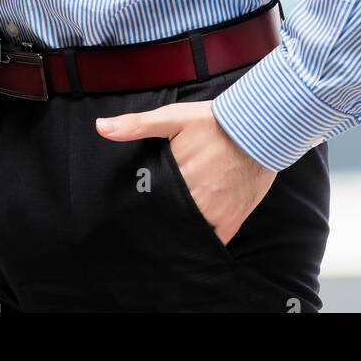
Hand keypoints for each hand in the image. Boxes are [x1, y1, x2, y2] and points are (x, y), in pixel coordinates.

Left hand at [95, 100, 275, 244]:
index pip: (149, 200)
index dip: (139, 206)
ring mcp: (215, 211)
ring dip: (177, 232)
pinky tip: (190, 243)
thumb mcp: (173, 117)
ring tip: (164, 236)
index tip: (128, 211)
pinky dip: (201, 243)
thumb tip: (100, 127)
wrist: (260, 128)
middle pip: (167, 218)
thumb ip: (137, 124)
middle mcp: (194, 197)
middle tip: (143, 226)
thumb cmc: (214, 121)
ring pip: (187, 232)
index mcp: (175, 175)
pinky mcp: (233, 219)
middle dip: (157, 221)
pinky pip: (213, 241)